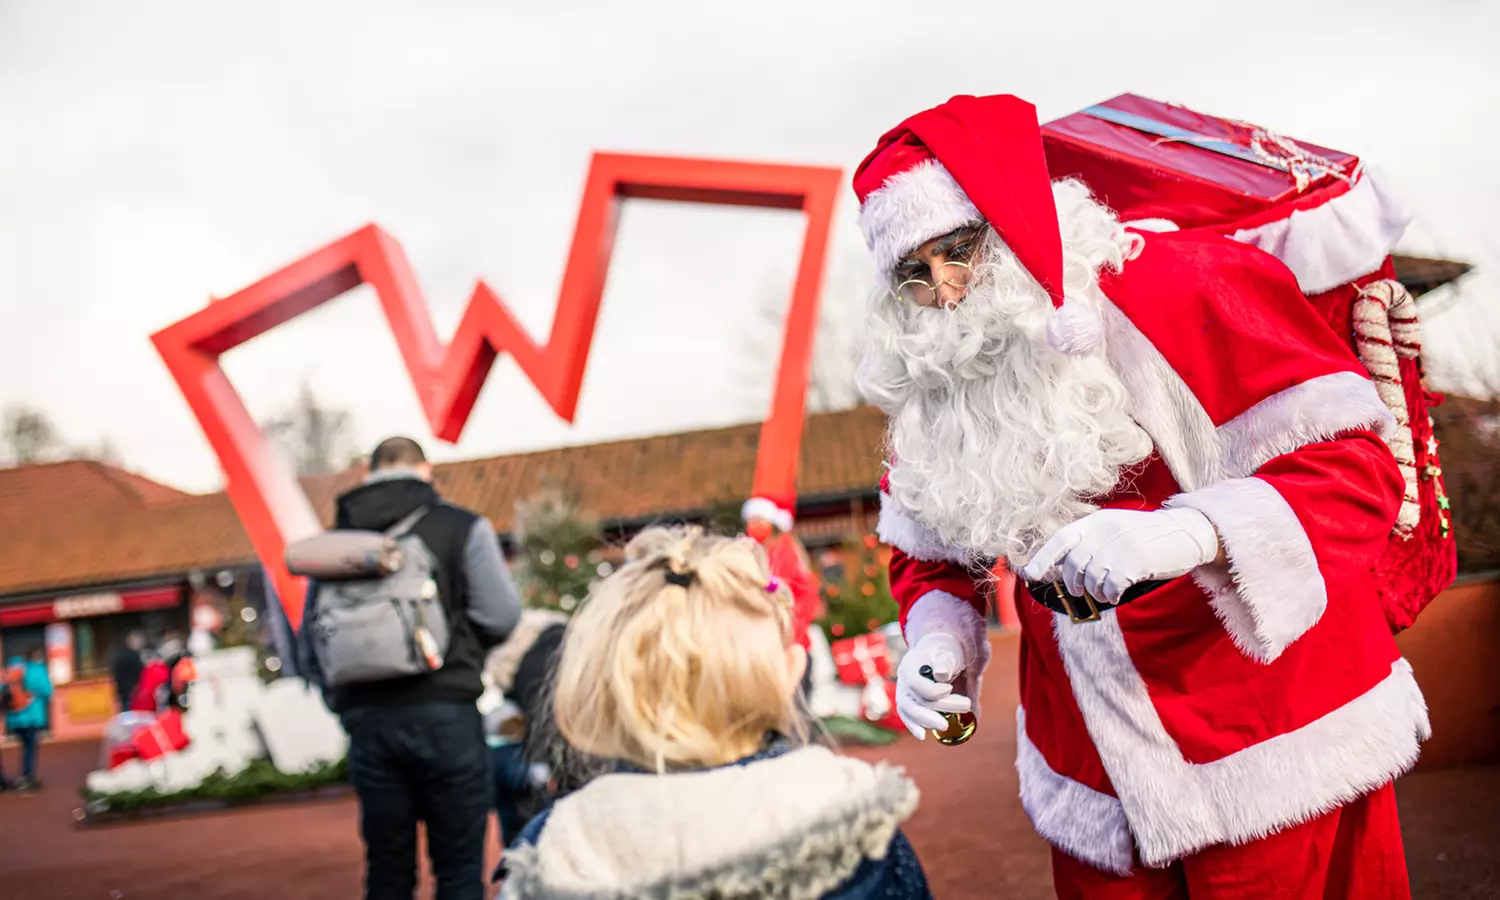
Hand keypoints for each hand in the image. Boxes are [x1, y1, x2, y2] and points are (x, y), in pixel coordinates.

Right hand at [896, 633, 973, 740]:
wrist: (938, 653)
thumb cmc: (944, 651)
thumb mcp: (948, 651)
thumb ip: (945, 662)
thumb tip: (941, 674)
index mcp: (910, 664)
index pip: (914, 683)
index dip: (932, 690)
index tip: (950, 688)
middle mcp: (903, 679)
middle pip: (913, 699)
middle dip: (939, 707)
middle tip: (965, 706)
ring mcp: (904, 692)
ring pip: (909, 710)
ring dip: (928, 720)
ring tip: (947, 725)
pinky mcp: (909, 702)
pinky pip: (907, 716)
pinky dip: (914, 726)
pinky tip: (923, 735)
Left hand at [1021, 508, 1219, 604]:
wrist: (1187, 532)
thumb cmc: (1146, 537)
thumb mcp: (1115, 532)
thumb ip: (1090, 544)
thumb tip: (1056, 568)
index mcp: (1097, 521)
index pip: (1062, 538)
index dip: (1044, 558)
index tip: (1031, 575)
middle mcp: (1106, 529)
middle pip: (1074, 564)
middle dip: (1072, 583)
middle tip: (1080, 591)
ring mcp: (1122, 543)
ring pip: (1092, 578)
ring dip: (1096, 591)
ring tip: (1107, 591)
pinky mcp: (1137, 559)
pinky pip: (1111, 586)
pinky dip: (1111, 594)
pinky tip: (1118, 593)